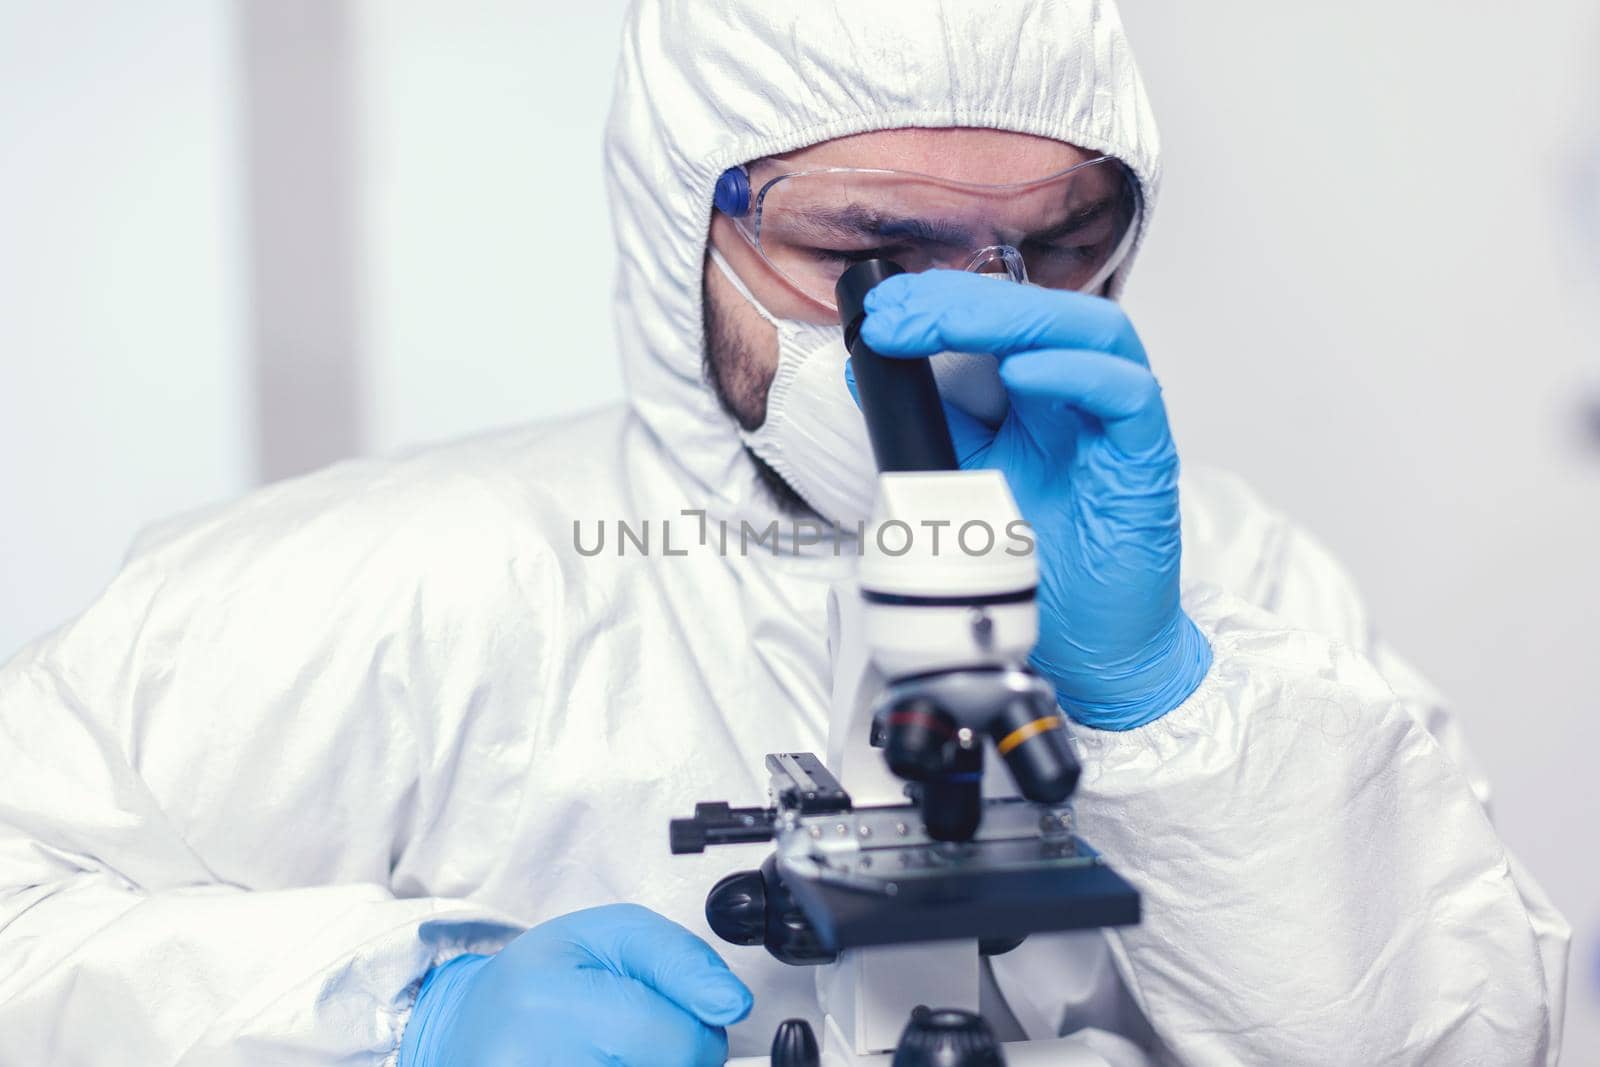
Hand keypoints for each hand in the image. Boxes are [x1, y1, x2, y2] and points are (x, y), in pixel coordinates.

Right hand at [399, 903, 752, 1066]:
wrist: (468, 1026)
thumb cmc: (540, 977)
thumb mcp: (609, 934)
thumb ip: (681, 960)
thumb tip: (732, 1004)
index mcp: (550, 1000)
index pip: (679, 1042)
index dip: (698, 1029)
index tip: (686, 1015)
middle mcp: (531, 1061)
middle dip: (677, 1054)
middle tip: (639, 1031)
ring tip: (614, 1049)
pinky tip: (602, 1063)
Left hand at [858, 270, 1210, 729]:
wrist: (1089, 649)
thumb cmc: (1039, 568)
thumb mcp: (962, 483)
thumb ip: (929, 424)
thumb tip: (866, 372)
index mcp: (1040, 394)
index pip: (998, 319)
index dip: (940, 303)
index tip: (880, 311)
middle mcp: (1082, 397)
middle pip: (1037, 313)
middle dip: (959, 302)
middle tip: (897, 312)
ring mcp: (1116, 424)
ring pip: (1089, 332)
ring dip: (1010, 319)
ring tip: (941, 325)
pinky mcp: (1147, 459)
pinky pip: (1126, 396)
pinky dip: (1074, 375)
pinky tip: (1023, 375)